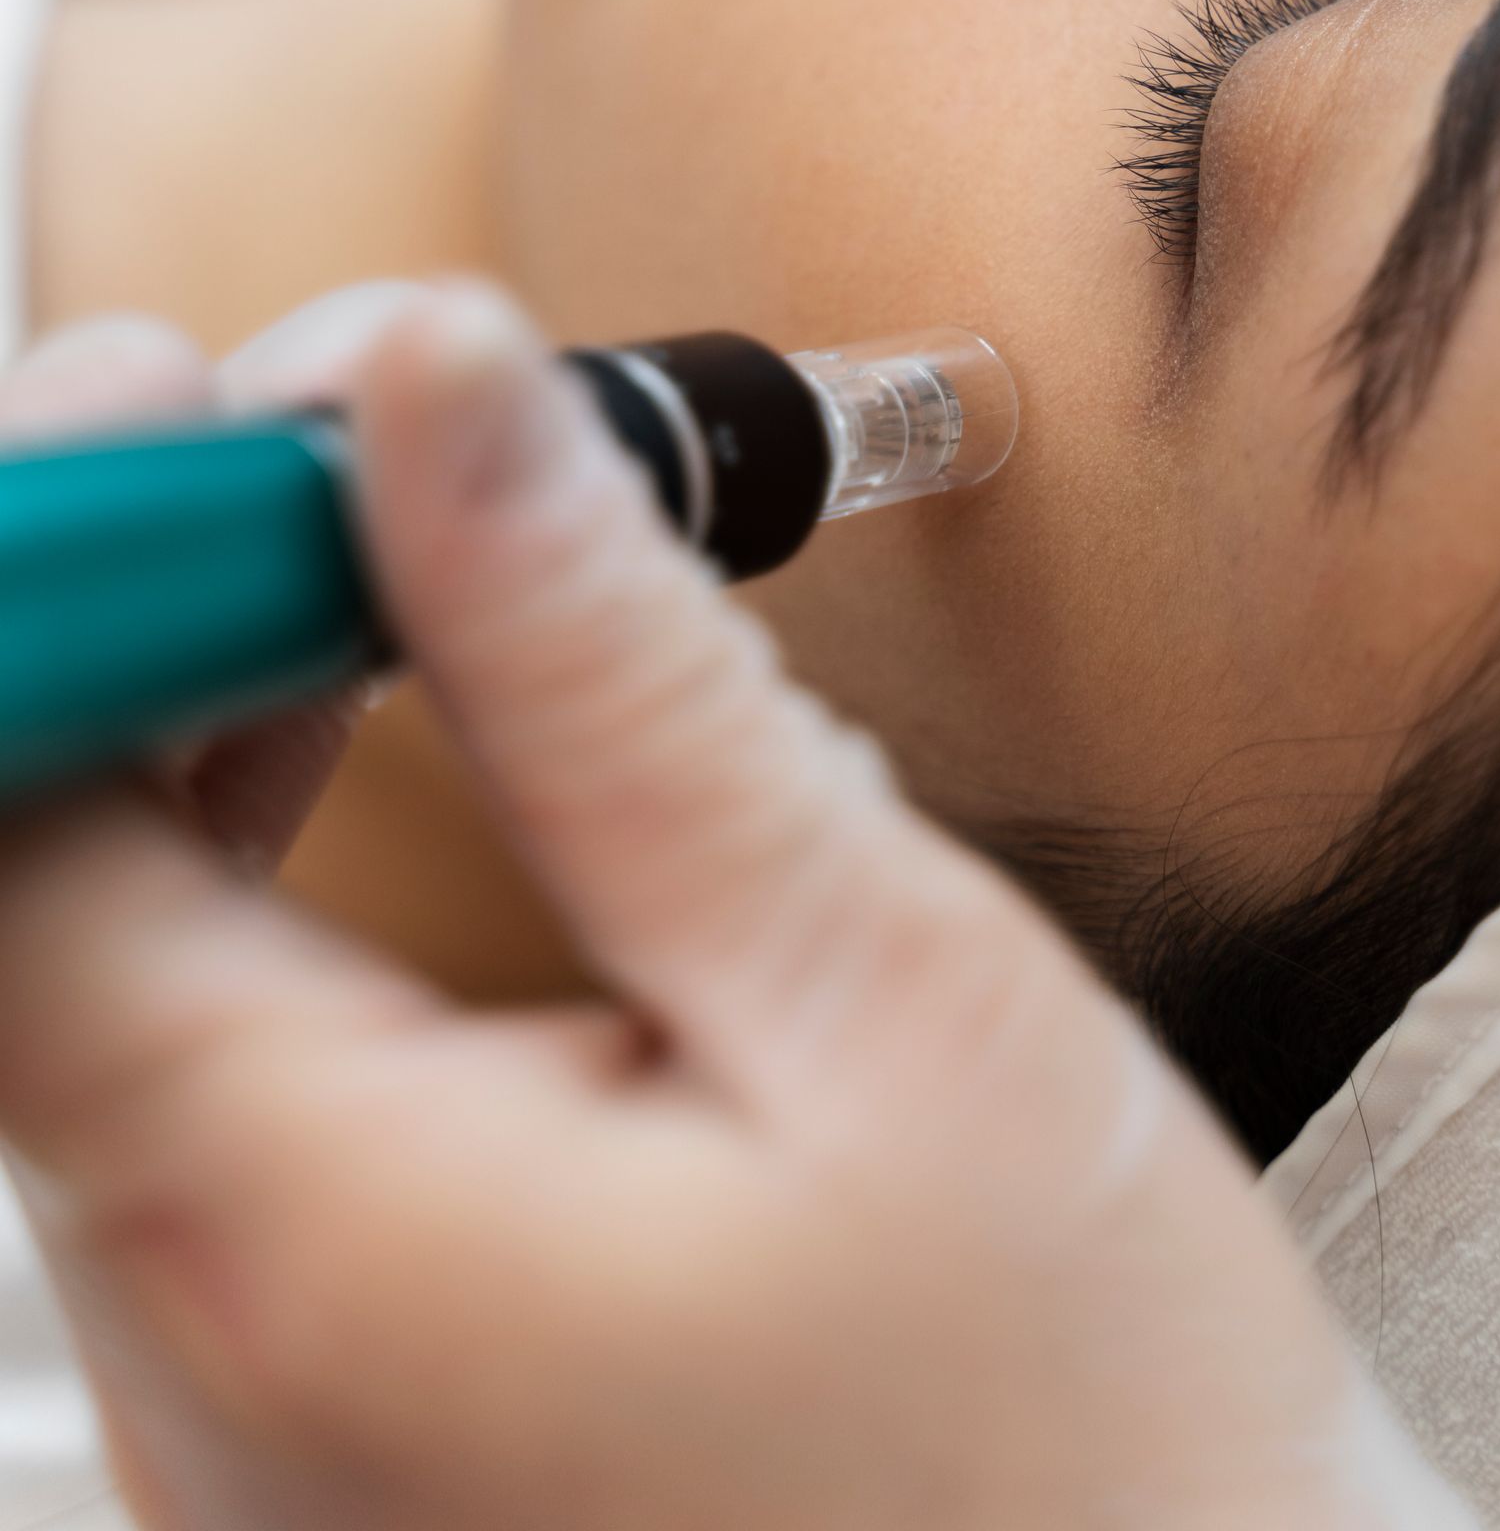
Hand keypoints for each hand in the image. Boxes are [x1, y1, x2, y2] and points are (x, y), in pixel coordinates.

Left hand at [0, 289, 1438, 1530]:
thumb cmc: (1080, 1435)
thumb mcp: (881, 991)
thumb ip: (614, 674)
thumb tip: (444, 390)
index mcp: (314, 1236)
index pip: (16, 825)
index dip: (73, 555)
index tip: (215, 385)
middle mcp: (212, 1346)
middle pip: (43, 880)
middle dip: (170, 597)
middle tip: (366, 426)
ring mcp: (244, 1407)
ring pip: (112, 974)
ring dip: (215, 718)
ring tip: (405, 557)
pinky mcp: (318, 1413)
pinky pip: (200, 1089)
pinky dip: (260, 876)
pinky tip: (401, 765)